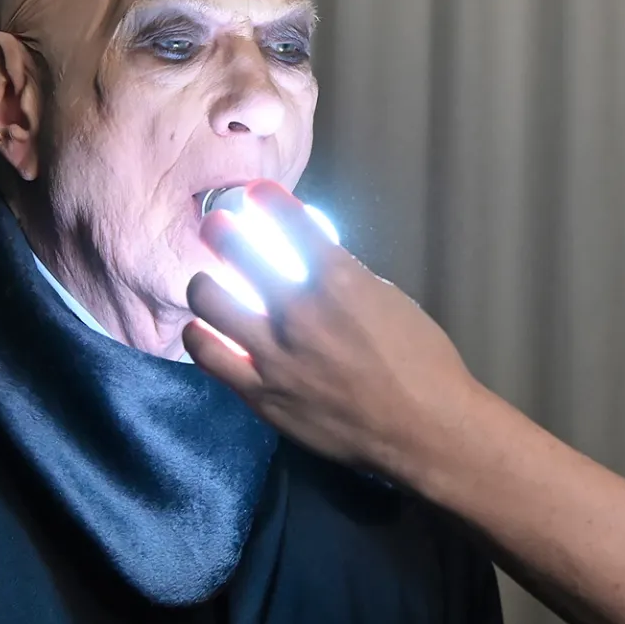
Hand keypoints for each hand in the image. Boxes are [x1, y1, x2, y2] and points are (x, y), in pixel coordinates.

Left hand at [182, 181, 486, 478]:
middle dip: (221, 230)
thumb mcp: (389, 299)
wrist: (423, 431)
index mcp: (337, 280)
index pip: (288, 221)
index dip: (265, 199)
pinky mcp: (260, 393)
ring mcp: (273, 354)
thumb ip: (344, 277)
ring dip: (204, 283)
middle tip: (217, 228)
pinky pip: (209, 355)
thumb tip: (313, 260)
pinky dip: (201, 335)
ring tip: (207, 285)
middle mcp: (297, 311)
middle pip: (235, 251)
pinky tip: (202, 330)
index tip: (256, 193)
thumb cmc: (421, 362)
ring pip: (208, 300)